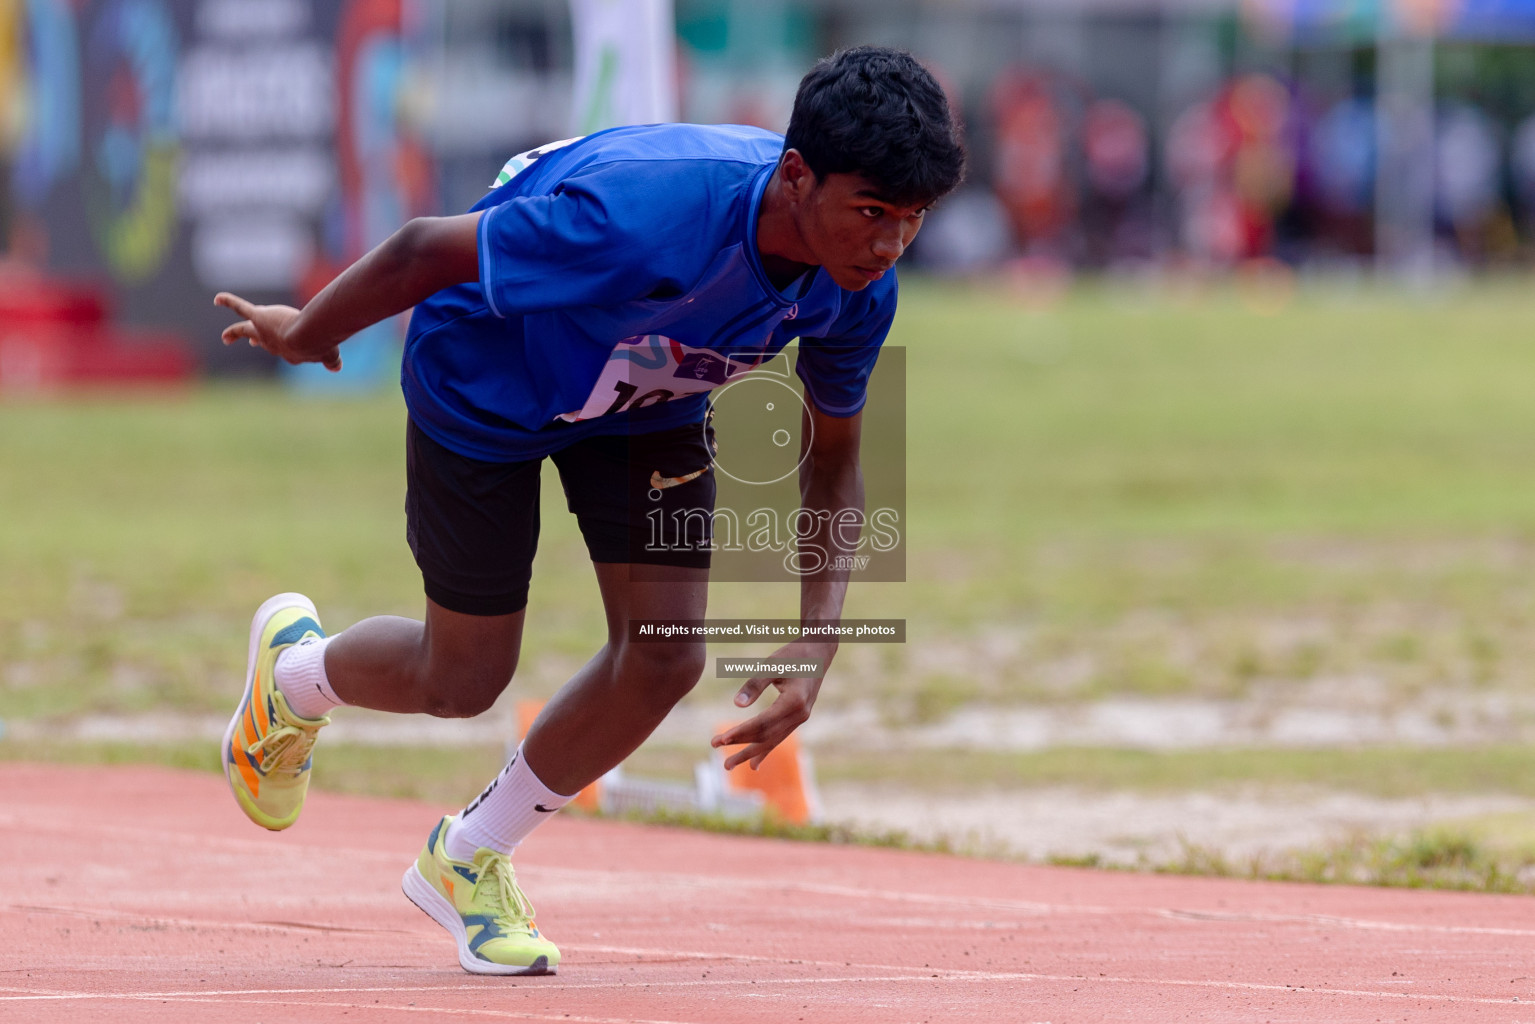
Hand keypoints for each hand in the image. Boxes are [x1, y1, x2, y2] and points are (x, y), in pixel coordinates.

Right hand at [215, 292, 340, 371]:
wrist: (308, 337)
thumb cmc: (321, 344)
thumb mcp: (329, 354)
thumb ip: (331, 361)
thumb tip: (336, 368)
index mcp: (288, 351)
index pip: (285, 347)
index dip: (290, 346)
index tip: (298, 346)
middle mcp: (271, 343)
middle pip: (261, 340)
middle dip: (255, 339)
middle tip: (250, 341)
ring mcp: (263, 330)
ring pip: (244, 329)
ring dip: (234, 332)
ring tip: (226, 336)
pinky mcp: (258, 317)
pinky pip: (240, 308)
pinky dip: (229, 302)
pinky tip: (218, 298)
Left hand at [710, 641, 833, 769]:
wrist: (819, 651)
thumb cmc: (793, 655)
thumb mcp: (772, 664)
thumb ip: (755, 684)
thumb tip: (737, 704)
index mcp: (794, 701)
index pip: (762, 723)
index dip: (741, 732)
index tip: (721, 739)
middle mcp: (799, 714)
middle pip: (766, 736)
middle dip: (740, 745)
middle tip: (718, 753)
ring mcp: (800, 718)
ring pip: (772, 741)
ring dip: (750, 753)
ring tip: (728, 764)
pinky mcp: (797, 718)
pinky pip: (779, 738)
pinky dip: (765, 751)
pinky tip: (754, 765)